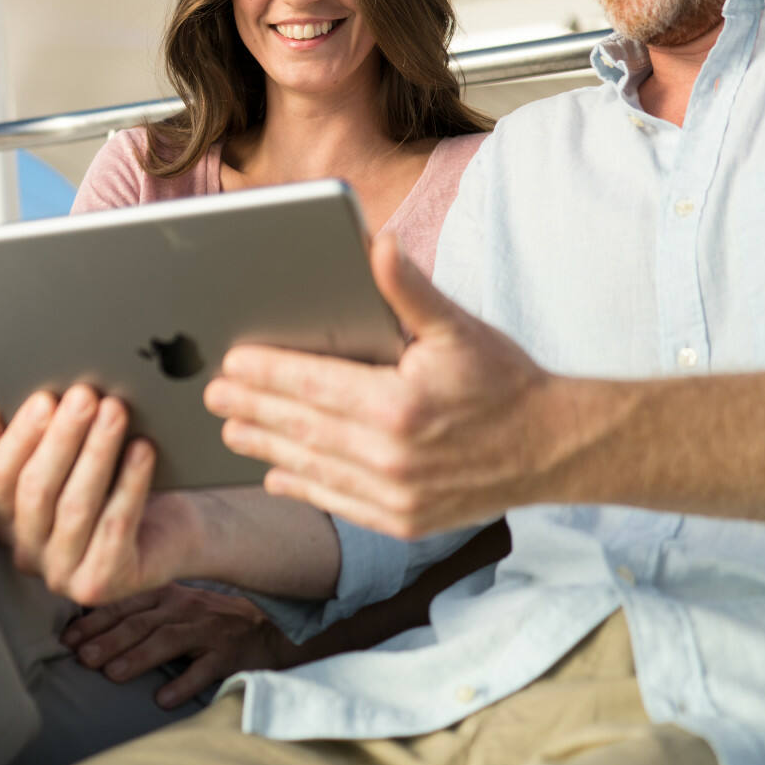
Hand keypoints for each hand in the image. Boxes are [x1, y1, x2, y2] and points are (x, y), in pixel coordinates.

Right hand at [0, 383, 202, 605]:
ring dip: (96, 453)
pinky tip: (142, 450)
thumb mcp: (70, 453)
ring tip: (116, 412)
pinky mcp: (100, 585)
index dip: (20, 436)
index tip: (45, 397)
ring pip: (75, 508)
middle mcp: (27, 550)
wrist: (170, 530)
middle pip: (36, 491)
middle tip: (86, 395)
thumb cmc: (113, 481)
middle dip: (63, 437)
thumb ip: (30, 431)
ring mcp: (61, 574)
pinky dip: (130, 485)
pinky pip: (115, 528)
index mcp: (8, 516)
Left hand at [61, 583, 293, 708]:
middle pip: (142, 621)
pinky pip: (204, 668)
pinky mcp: (228, 653)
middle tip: (83, 658)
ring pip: (168, 640)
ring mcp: (208, 629)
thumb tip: (92, 628)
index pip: (127, 603)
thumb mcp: (178, 605)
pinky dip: (184, 683)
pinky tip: (164, 698)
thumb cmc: (212, 619)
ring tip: (112, 674)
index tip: (69, 638)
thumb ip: (144, 610)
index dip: (96, 619)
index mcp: (170, 594)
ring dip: (138, 657)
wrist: (267, 627)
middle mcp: (186, 607)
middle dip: (109, 639)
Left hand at [205, 233, 561, 537]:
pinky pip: (338, 503)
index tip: (230, 360)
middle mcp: (391, 456)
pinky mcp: (403, 522)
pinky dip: (302, 487)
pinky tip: (276, 475)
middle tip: (212, 393)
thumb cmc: (502, 379)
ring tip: (229, 428)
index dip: (267, 372)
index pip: (313, 385)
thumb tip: (376, 242)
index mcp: (398, 404)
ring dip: (266, 447)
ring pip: (313, 467)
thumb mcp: (457, 325)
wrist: (552, 448)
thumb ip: (408, 288)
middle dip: (251, 407)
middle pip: (302, 427)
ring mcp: (395, 496)